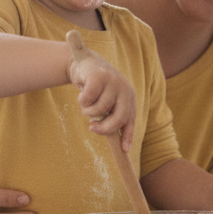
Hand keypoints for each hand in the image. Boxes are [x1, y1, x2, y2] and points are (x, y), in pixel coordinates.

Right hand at [66, 33, 135, 150]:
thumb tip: (117, 144)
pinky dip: (82, 101)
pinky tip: (82, 94)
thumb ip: (111, 116)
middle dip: (105, 128)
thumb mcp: (107, 101)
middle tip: (92, 128)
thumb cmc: (96, 88)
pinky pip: (88, 99)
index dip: (127, 135)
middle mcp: (124, 89)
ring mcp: (112, 81)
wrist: (84, 63)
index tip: (124, 149)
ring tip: (85, 104)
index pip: (130, 119)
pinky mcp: (99, 76)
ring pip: (100, 109)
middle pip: (119, 117)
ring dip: (88, 111)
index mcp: (129, 96)